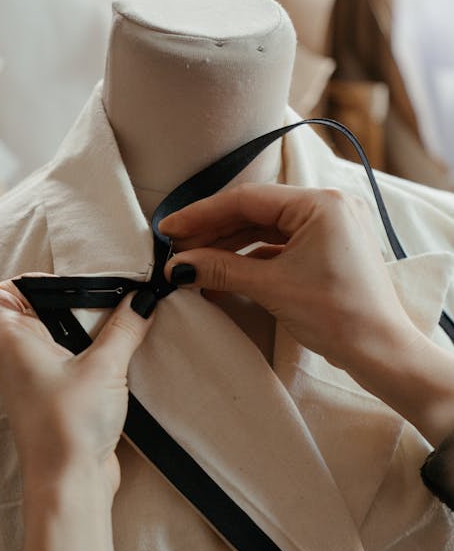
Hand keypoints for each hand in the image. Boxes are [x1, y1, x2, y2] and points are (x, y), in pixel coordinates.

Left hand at [0, 280, 152, 550]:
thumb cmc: (70, 423)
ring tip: (118, 325)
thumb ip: (124, 327)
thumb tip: (142, 299)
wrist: (71, 483)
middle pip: (33, 312)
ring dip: (83, 332)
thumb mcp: (104, 366)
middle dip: (69, 303)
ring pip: (53, 339)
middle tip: (106, 299)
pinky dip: (88, 356)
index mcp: (11, 339)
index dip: (26, 282)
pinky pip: (67, 365)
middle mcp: (15, 358)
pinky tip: (119, 355)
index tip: (69, 283)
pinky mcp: (54, 400)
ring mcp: (33, 381)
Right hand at [160, 185, 453, 445]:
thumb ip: (221, 269)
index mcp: (321, 203)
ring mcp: (331, 228)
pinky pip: (280, 245)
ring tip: (193, 262)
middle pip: (255, 211)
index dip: (202, 214)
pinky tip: (223, 272)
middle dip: (213, 232)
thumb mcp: (271, 287)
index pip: (247, 199)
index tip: (169, 229)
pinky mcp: (328, 250)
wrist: (380, 352)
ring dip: (229, 245)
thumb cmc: (338, 316)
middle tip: (176, 248)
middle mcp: (329, 206)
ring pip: (266, 229)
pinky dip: (251, 257)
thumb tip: (179, 266)